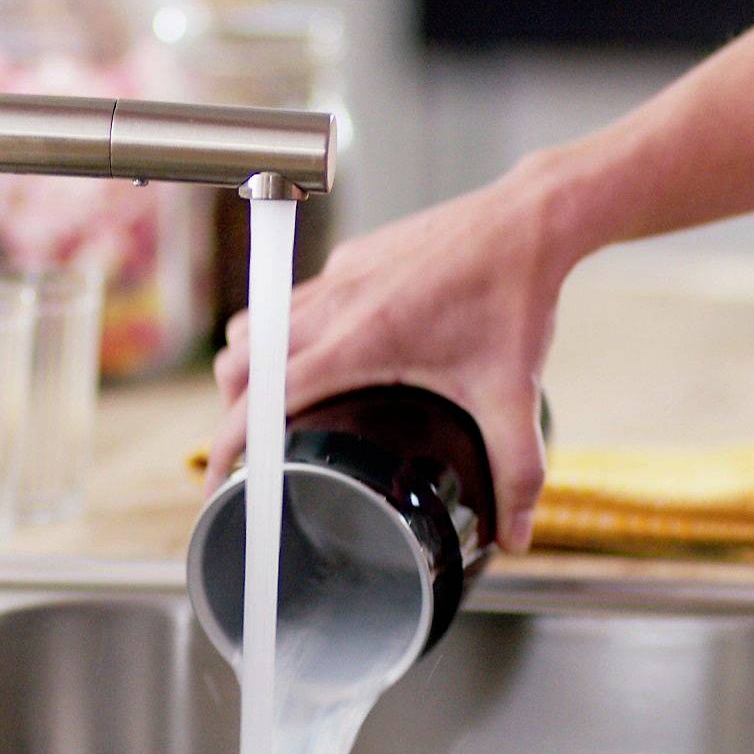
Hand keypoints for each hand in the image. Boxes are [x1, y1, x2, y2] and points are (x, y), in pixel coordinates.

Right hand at [208, 153, 580, 551]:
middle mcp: (334, 304)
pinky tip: (333, 352)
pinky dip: (292, 330)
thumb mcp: (513, 394)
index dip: (229, 447)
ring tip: (281, 405)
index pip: (260, 399)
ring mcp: (338, 275)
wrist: (528, 218)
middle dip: (235, 410)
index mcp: (357, 343)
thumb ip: (516, 470)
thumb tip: (514, 535)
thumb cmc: (516, 295)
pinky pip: (297, 297)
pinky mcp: (352, 257)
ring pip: (257, 323)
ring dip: (254, 366)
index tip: (224, 483)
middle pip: (239, 362)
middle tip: (261, 448)